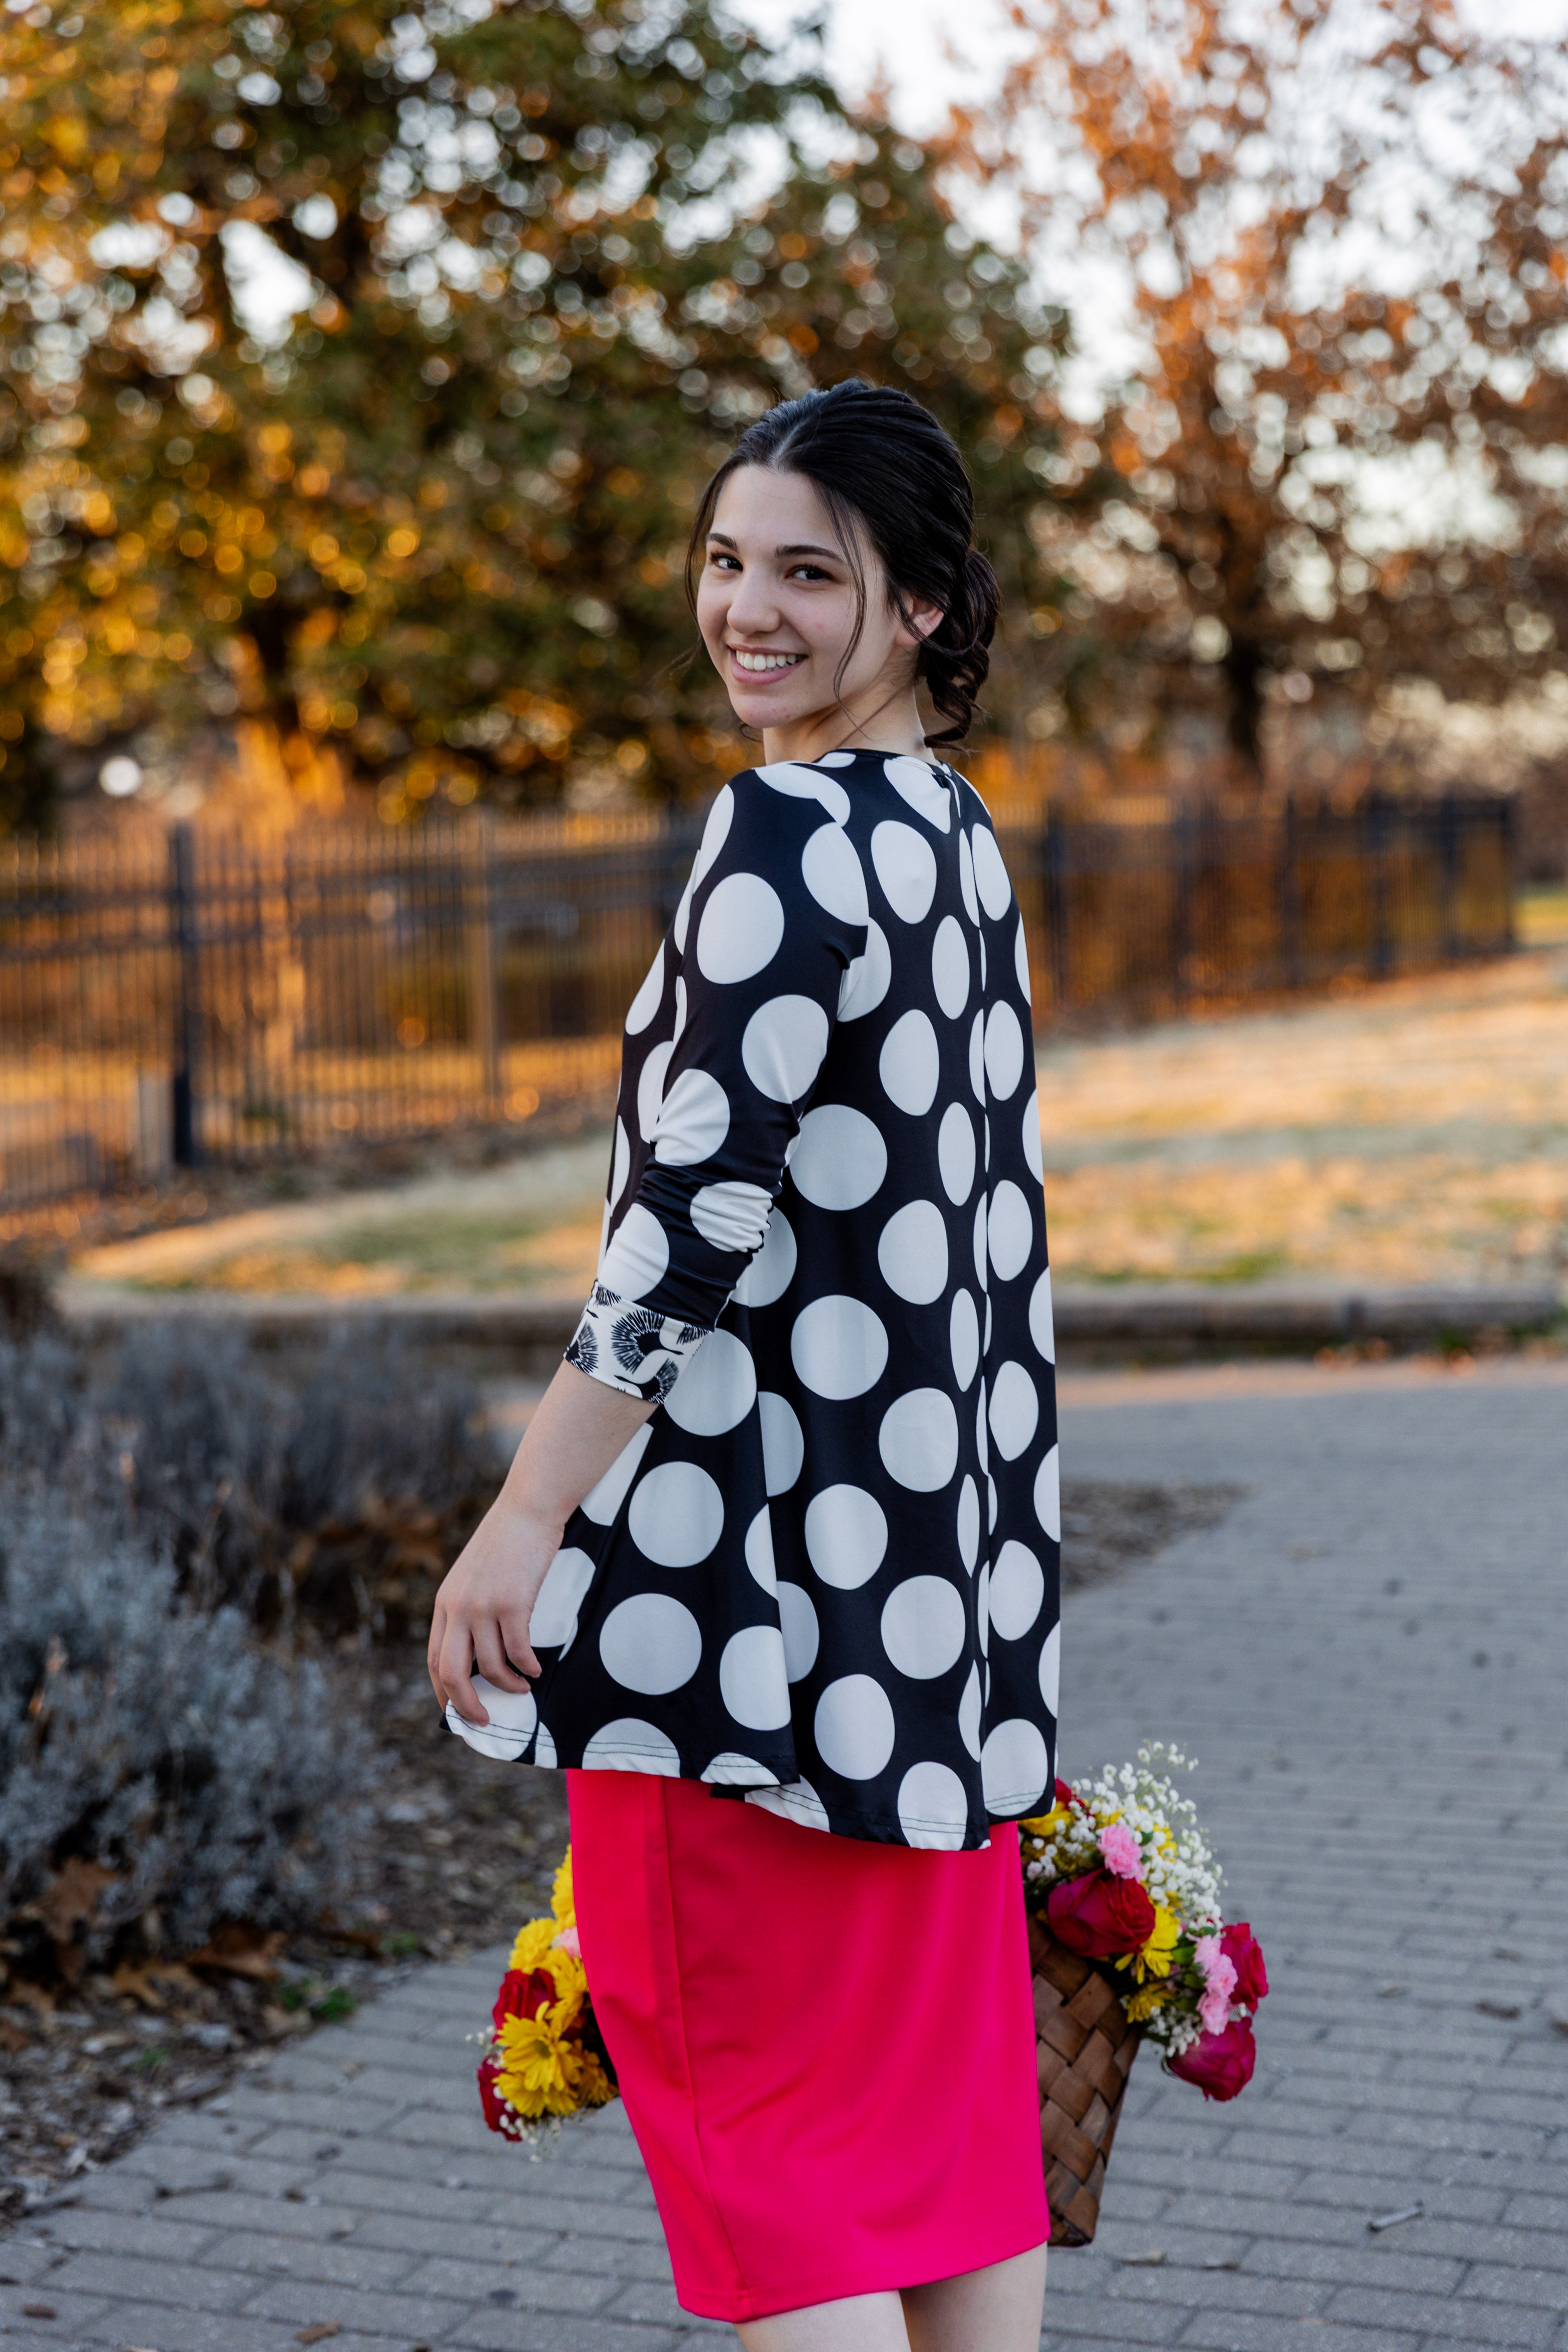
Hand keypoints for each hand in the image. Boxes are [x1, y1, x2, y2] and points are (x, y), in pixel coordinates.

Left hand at [427, 1493, 562, 1727]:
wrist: (528, 1509)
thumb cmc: (508, 1543)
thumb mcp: (475, 1577)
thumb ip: (470, 1610)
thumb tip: (481, 1654)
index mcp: (445, 1603)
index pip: (434, 1660)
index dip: (444, 1693)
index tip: (460, 1712)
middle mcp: (458, 1608)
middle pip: (451, 1672)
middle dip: (466, 1706)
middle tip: (485, 1721)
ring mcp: (483, 1605)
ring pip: (491, 1666)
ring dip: (508, 1686)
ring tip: (523, 1688)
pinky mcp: (512, 1602)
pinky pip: (518, 1651)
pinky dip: (528, 1667)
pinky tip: (536, 1669)